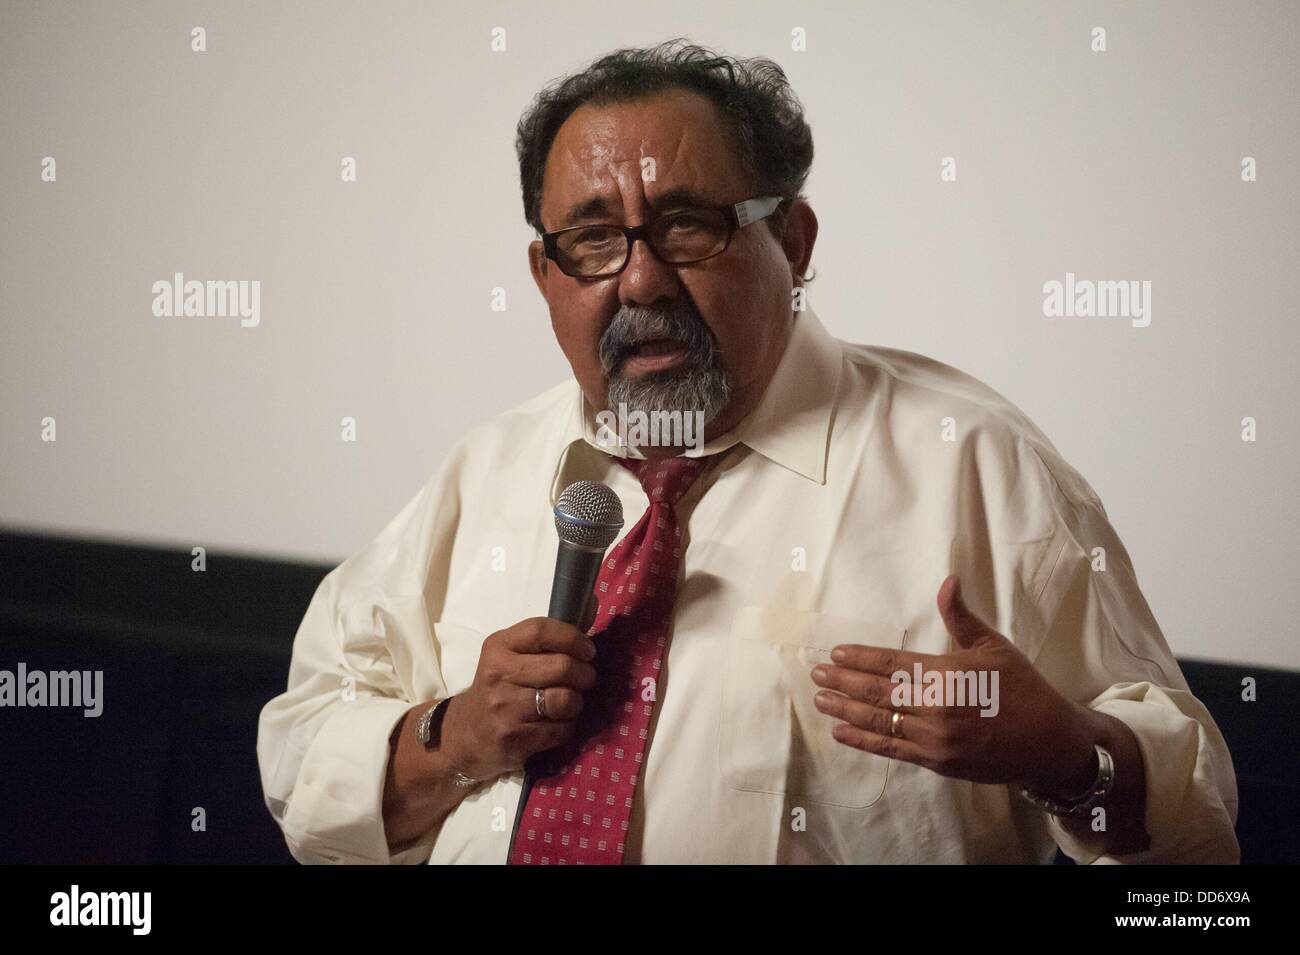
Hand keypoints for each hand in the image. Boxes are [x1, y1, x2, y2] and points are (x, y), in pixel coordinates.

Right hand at [441, 615, 597, 781]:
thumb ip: (546, 637)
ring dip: (577, 702)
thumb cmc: (499, 687)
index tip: (588, 650)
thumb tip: (592, 603)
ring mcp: (504, 708)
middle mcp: (498, 674)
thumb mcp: (510, 656)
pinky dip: (567, 726)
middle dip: (584, 674)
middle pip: (561, 667)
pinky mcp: (514, 739)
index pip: (541, 630)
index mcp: (498, 647)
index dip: (573, 637)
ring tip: (569, 702)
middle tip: (585, 679)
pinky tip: (557, 723)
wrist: (466, 734)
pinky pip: (560, 730)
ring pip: (564, 700)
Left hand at [810, 574, 1098, 797]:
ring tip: (820, 700)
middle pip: (879, 693)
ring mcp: (935, 739)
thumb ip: (961, 618)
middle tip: (816, 674)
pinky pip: (892, 749)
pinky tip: (841, 732)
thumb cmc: (1023, 689)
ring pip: (880, 722)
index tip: (835, 653)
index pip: (892, 664)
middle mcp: (937, 708)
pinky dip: (864, 741)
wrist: (1050, 743)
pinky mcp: (937, 762)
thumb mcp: (995, 647)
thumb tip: (948, 581)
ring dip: (846, 710)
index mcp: (948, 675)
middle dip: (843, 682)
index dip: (861, 659)